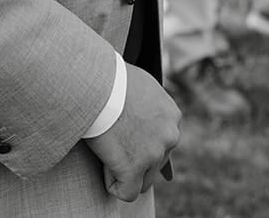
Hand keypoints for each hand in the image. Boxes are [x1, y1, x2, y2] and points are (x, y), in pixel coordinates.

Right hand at [84, 63, 180, 201]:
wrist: (96, 83)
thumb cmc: (110, 77)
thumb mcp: (140, 84)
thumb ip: (148, 102)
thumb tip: (141, 110)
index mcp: (172, 114)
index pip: (162, 140)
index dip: (139, 139)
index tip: (123, 129)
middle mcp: (170, 135)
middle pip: (156, 162)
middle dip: (136, 157)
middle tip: (114, 141)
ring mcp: (154, 154)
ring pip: (144, 180)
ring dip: (125, 170)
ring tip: (106, 150)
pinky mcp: (134, 167)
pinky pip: (127, 192)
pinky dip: (112, 183)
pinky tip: (102, 164)